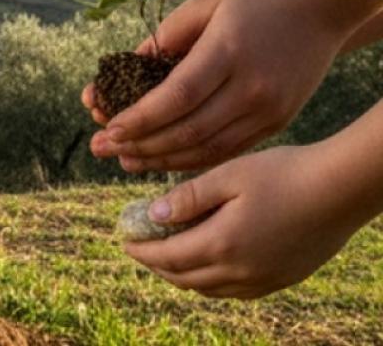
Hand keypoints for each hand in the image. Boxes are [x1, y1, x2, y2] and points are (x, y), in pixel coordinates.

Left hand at [84, 0, 354, 171]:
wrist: (320, 5)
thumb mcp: (205, 3)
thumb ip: (165, 37)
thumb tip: (127, 70)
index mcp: (229, 52)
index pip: (177, 96)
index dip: (140, 117)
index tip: (108, 127)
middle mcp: (252, 88)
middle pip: (189, 130)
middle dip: (140, 144)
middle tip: (100, 148)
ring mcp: (269, 109)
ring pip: (208, 148)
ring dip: (162, 159)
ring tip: (124, 160)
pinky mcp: (278, 122)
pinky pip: (229, 149)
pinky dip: (193, 159)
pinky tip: (163, 160)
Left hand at [125, 143, 368, 297]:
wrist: (340, 189)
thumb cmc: (283, 173)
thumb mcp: (228, 175)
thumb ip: (188, 197)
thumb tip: (152, 215)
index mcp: (222, 244)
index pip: (168, 257)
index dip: (142, 251)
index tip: (124, 240)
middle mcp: (241, 271)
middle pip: (185, 279)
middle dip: (158, 265)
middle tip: (142, 247)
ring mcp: (265, 279)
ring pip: (210, 289)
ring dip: (184, 275)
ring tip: (170, 254)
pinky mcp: (284, 278)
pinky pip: (237, 291)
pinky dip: (213, 281)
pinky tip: (210, 262)